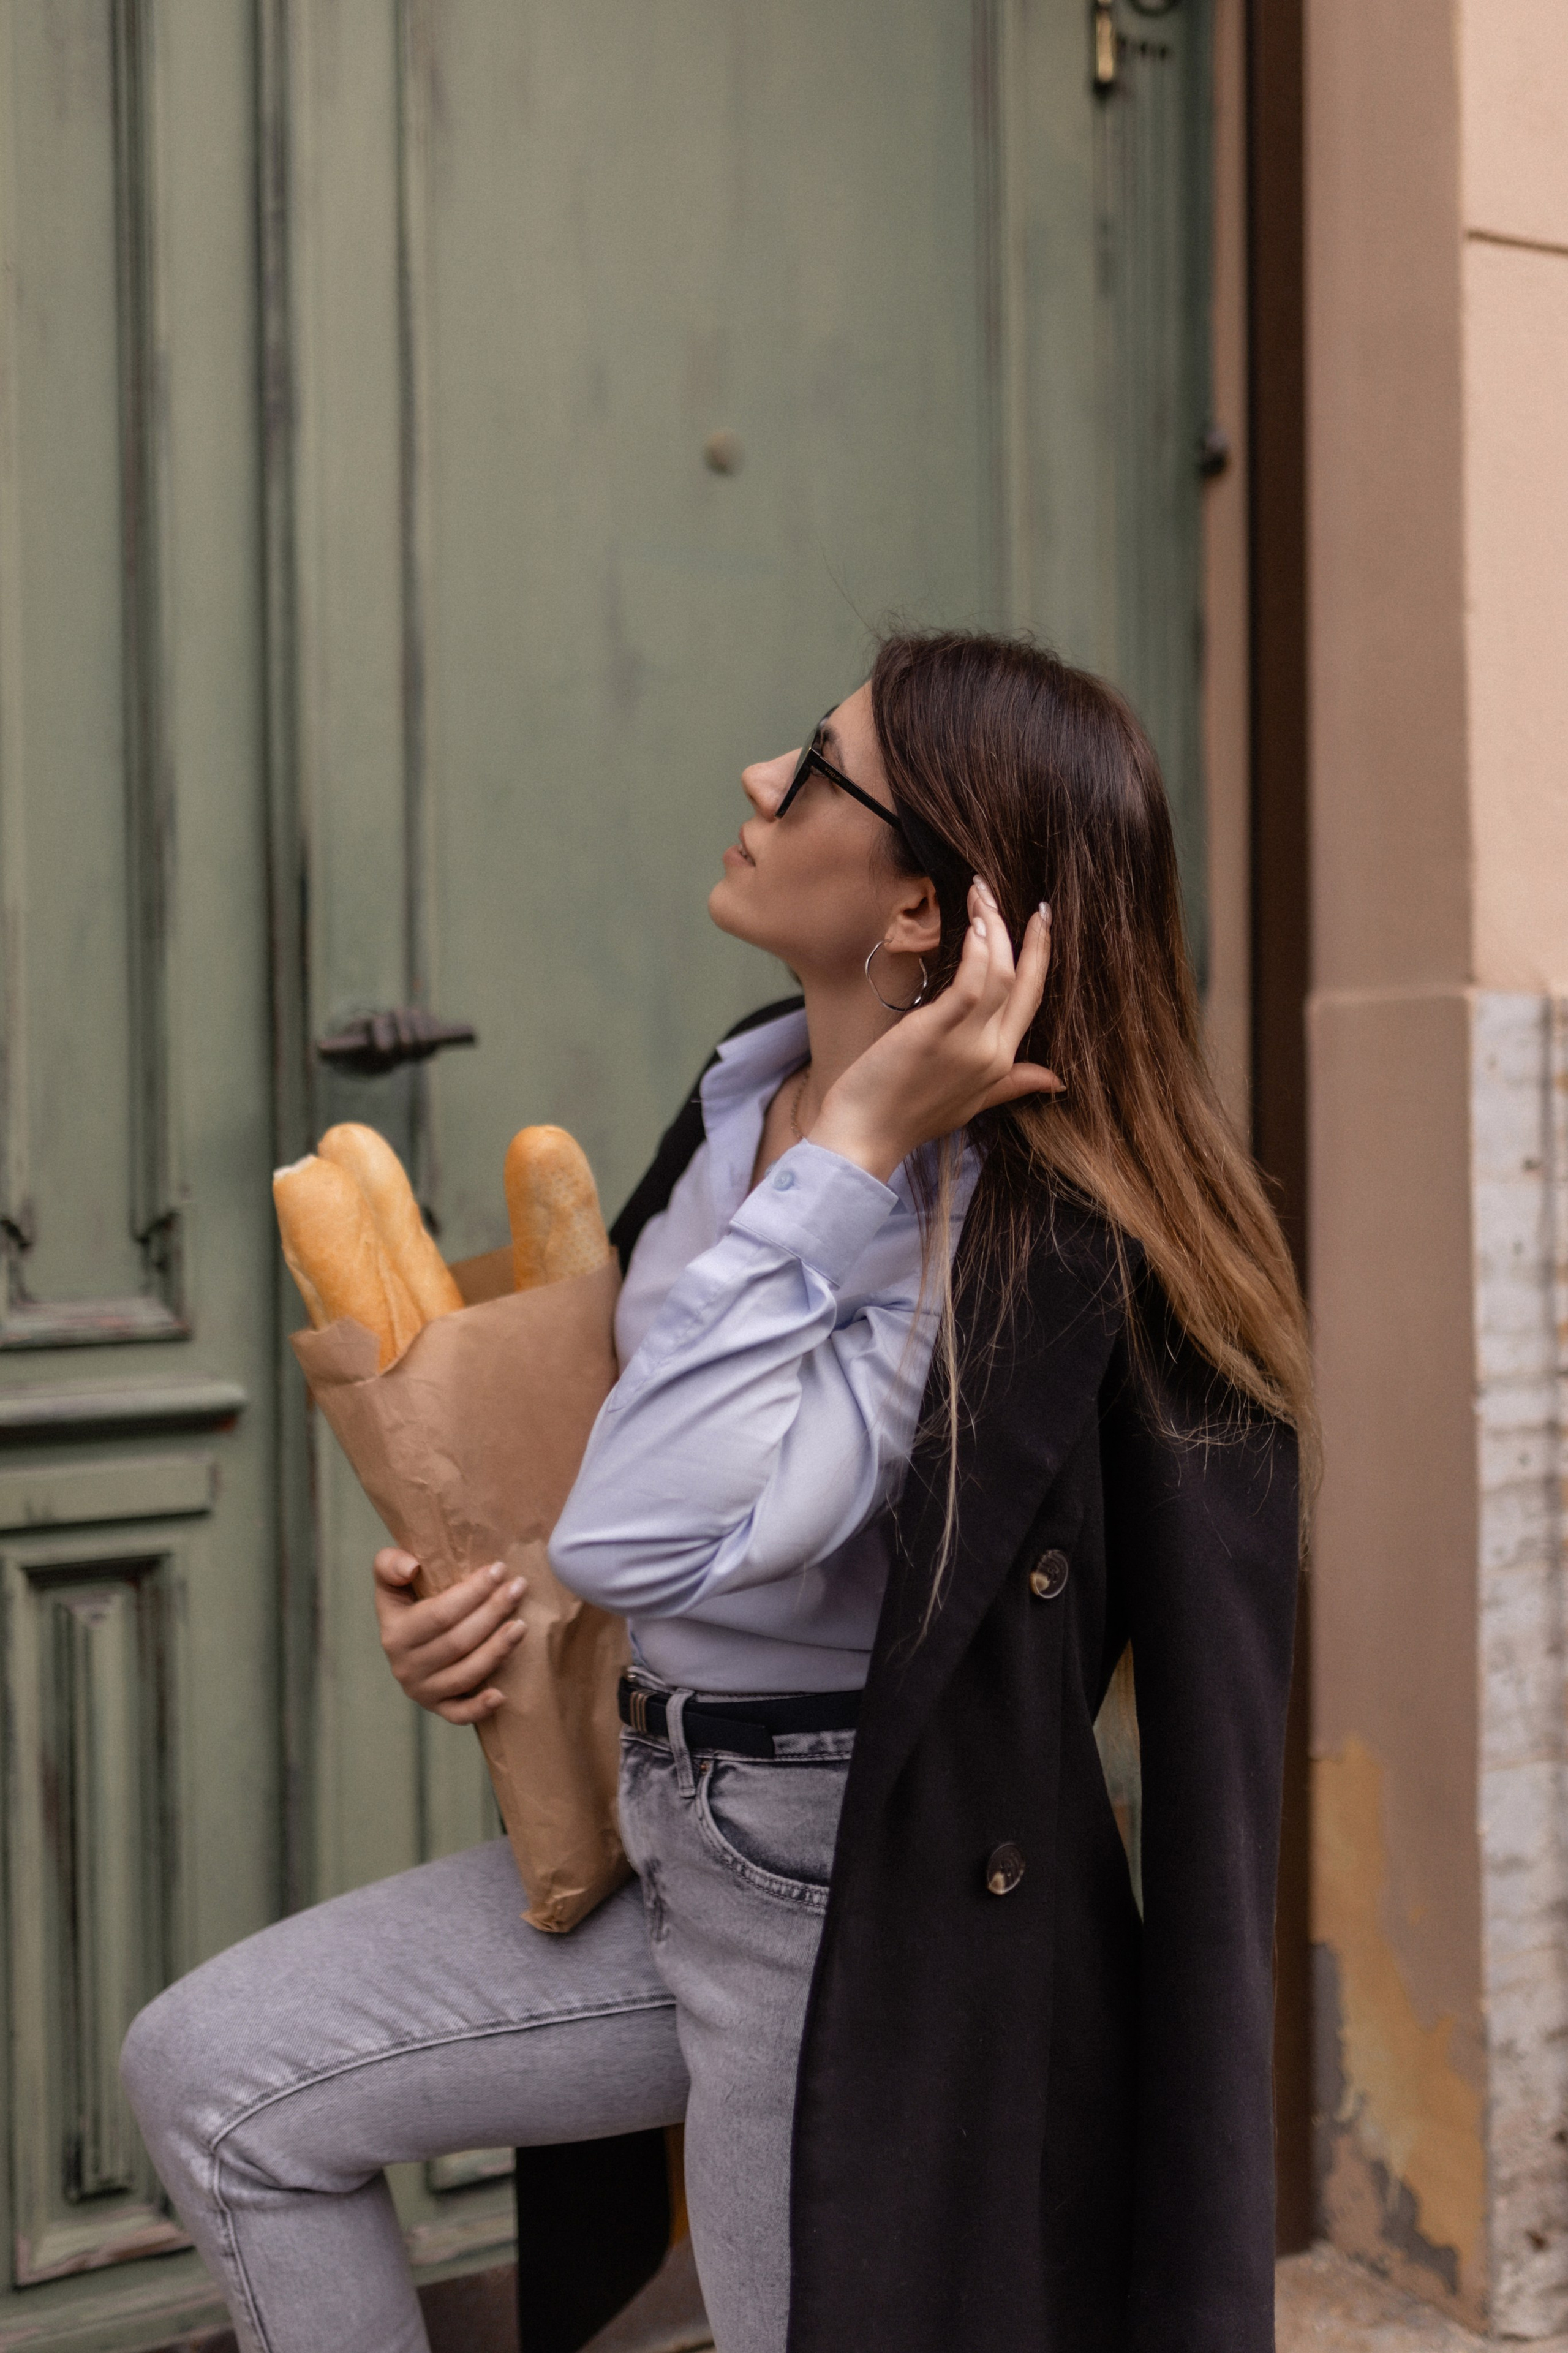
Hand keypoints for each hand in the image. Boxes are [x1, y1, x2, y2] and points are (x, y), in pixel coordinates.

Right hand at [373, 1548, 525, 1724]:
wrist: (408, 1639)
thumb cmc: (408, 1599)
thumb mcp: (389, 1577)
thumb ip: (390, 1564)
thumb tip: (412, 1567)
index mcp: (395, 1633)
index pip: (440, 1613)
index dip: (472, 1592)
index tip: (499, 1569)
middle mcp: (405, 1666)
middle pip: (458, 1641)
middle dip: (493, 1612)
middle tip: (519, 1588)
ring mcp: (422, 1690)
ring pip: (465, 1674)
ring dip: (497, 1650)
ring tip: (522, 1625)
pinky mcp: (439, 1707)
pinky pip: (459, 1714)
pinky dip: (480, 1708)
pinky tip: (502, 1695)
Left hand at [809, 880, 1061, 1182]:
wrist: (866, 1137)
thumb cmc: (908, 1117)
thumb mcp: (971, 1102)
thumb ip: (1012, 1084)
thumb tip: (1055, 1079)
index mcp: (1001, 1063)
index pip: (1031, 1000)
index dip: (1039, 958)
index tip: (1040, 923)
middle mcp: (992, 1051)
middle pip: (1022, 981)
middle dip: (1027, 936)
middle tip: (1015, 896)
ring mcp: (967, 1043)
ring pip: (999, 974)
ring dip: (993, 928)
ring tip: (980, 895)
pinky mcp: (935, 1033)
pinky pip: (971, 984)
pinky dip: (978, 952)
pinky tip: (975, 925)